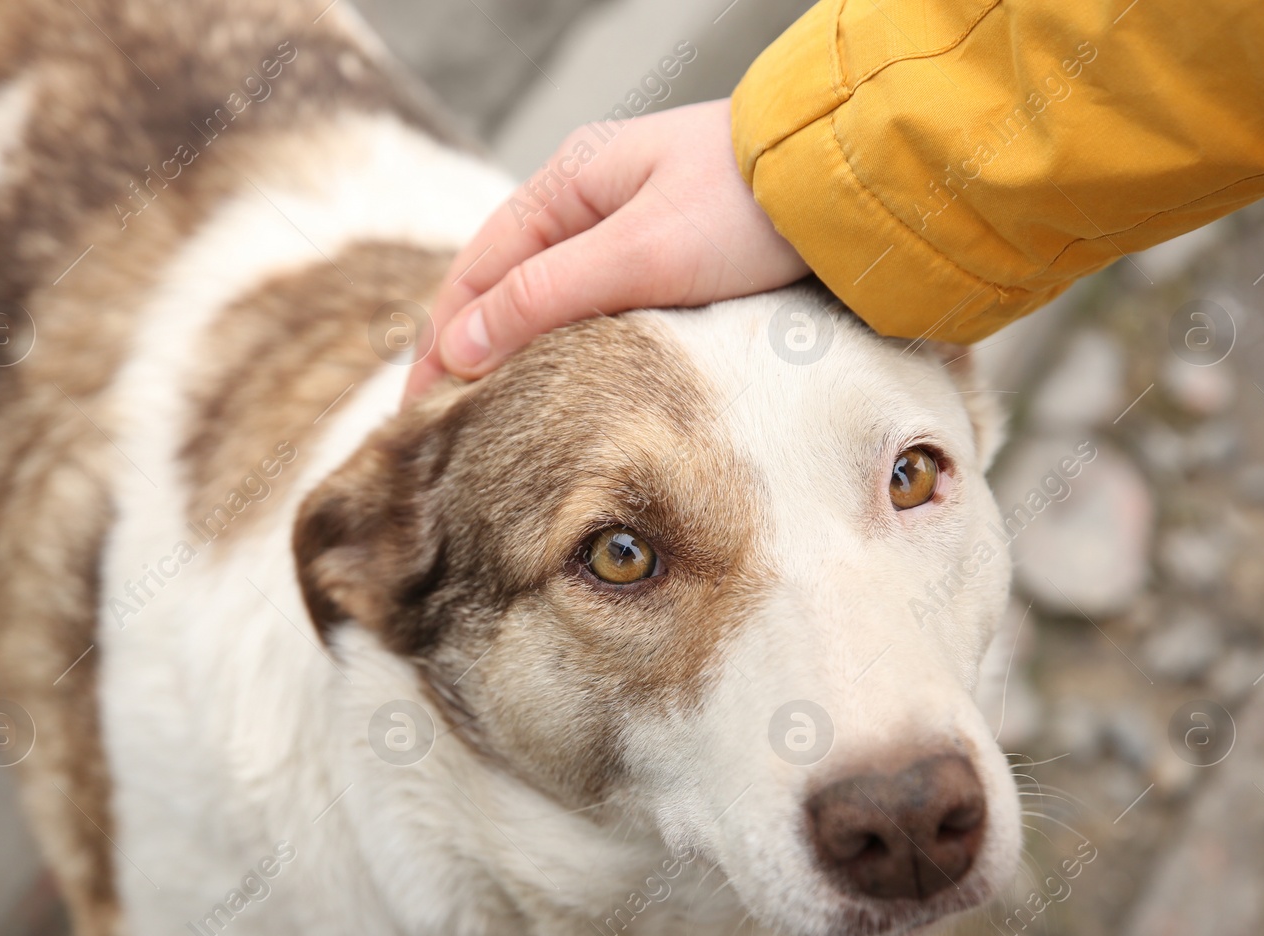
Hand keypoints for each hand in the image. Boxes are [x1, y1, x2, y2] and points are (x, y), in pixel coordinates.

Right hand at [406, 98, 808, 400]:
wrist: (843, 185)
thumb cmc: (747, 208)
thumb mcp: (639, 254)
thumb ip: (548, 295)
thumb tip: (464, 343)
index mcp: (567, 183)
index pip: (477, 271)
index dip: (441, 341)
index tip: (420, 409)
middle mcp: (587, 197)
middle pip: (501, 282)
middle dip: (463, 348)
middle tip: (438, 424)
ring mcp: (625, 221)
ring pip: (542, 292)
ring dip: (507, 346)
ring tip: (482, 409)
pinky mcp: (666, 248)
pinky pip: (587, 299)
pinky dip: (556, 339)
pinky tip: (553, 375)